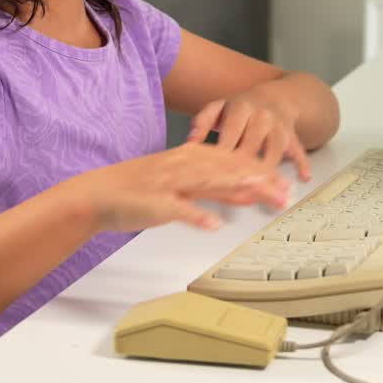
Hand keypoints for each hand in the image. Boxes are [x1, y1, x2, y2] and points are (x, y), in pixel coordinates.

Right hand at [66, 142, 289, 233]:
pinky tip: (212, 224)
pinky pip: (177, 209)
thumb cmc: (140, 191)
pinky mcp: (153, 203)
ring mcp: (168, 183)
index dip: (262, 170)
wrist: (96, 196)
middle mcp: (183, 166)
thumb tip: (249, 192)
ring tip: (258, 192)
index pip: (234, 161)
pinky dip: (195, 216)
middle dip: (258, 179)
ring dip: (234, 187)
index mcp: (190, 158)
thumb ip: (216, 187)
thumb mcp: (184, 183)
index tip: (286, 181)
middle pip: (227, 169)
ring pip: (206, 182)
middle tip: (285, 191)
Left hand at [188, 93, 311, 180]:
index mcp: (242, 108)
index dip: (223, 151)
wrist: (275, 96)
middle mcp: (262, 116)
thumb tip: (189, 141)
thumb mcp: (220, 107)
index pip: (231, 132)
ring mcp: (279, 126)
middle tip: (235, 187)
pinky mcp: (292, 136)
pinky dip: (302, 164)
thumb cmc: (242, 107)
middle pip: (253, 144)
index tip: (213, 169)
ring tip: (264, 189)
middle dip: (244, 166)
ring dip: (270, 169)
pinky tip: (303, 177)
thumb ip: (203, 121)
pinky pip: (299, 150)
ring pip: (275, 149)